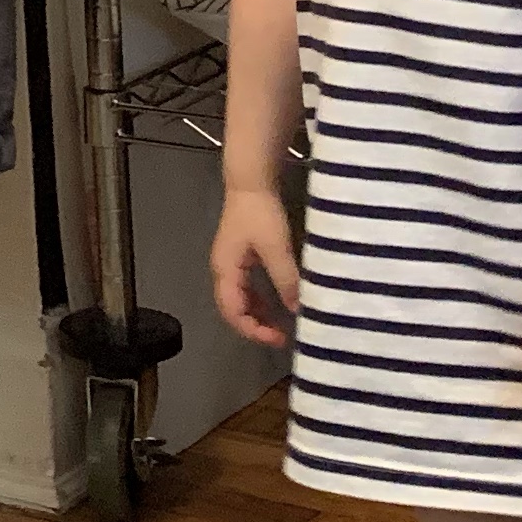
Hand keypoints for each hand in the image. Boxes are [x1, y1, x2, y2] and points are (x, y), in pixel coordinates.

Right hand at [210, 184, 299, 348]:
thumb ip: (285, 280)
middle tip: (281, 337)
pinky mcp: (241, 256)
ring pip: (241, 300)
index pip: (233, 312)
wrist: (251, 182)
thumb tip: (297, 309)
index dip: (253, 330)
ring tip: (281, 325)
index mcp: (226, 271)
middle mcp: (224, 271)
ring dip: (258, 315)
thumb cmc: (259, 214)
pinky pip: (247, 287)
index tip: (278, 338)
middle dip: (255, 326)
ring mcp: (231, 264)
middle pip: (233, 310)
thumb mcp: (275, 248)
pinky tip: (278, 302)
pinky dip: (260, 300)